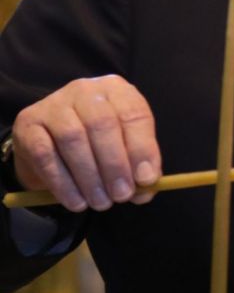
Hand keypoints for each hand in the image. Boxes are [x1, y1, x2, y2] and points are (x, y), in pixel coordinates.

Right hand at [11, 75, 160, 212]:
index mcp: (116, 90)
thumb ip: (139, 166)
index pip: (133, 113)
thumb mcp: (124, 149)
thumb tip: (147, 186)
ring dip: (89, 177)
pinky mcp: (28, 123)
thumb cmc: (96, 144)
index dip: (143, 148)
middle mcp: (85, 90)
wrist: (49, 143)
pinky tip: (76, 201)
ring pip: (73, 138)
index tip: (146, 179)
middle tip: (121, 196)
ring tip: (100, 202)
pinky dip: (63, 183)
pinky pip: (45, 155)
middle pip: (102, 123)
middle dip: (114, 165)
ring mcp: (54, 103)